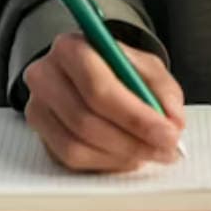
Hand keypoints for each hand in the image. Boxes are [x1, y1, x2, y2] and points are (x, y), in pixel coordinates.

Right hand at [23, 33, 186, 172]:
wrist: (86, 71)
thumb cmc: (116, 68)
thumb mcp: (145, 66)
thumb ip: (162, 89)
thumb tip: (173, 121)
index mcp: (71, 48)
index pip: (99, 88)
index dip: (136, 116)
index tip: (168, 133)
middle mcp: (45, 76)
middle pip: (86, 120)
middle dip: (132, 140)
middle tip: (165, 149)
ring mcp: (37, 107)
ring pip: (77, 145)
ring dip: (120, 155)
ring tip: (150, 153)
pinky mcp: (40, 134)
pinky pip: (70, 159)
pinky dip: (105, 162)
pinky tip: (128, 157)